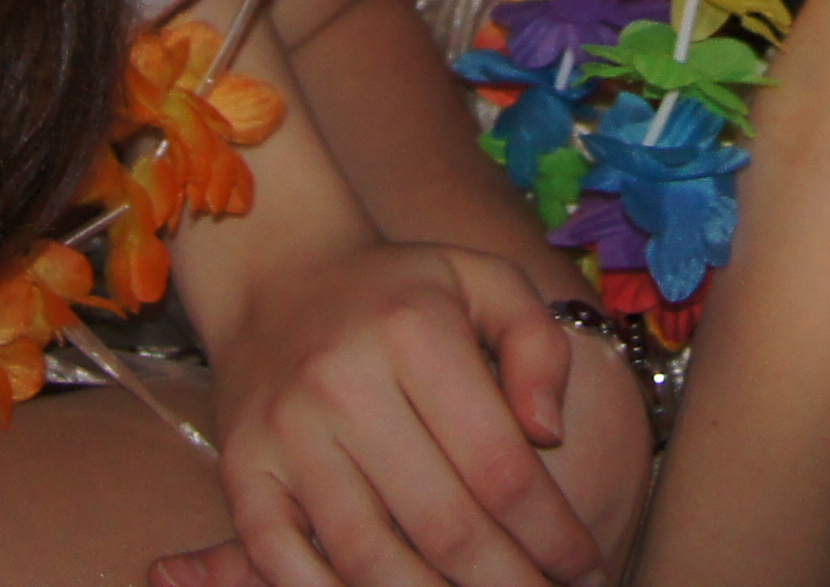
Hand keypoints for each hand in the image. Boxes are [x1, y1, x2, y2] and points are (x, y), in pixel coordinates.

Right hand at [156, 243, 640, 586]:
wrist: (275, 274)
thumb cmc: (400, 289)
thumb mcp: (483, 279)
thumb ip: (537, 345)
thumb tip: (549, 434)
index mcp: (415, 332)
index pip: (499, 465)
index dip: (551, 534)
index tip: (586, 567)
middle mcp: (345, 382)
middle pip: (442, 523)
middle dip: (506, 582)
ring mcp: (287, 432)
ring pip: (368, 555)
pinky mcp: (242, 467)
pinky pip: (284, 560)